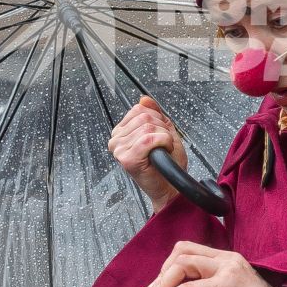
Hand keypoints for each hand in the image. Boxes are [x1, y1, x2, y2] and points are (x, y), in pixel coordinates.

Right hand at [109, 96, 184, 211]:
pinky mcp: (127, 158)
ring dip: (164, 138)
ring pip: (148, 127)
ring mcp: (119, 150)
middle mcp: (116, 140)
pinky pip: (149, 138)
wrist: (169, 187)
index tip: (160, 135)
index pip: (139, 109)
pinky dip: (163, 143)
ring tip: (162, 151)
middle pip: (145, 116)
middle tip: (163, 146)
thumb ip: (154, 114)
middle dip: (162, 129)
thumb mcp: (162, 131)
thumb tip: (144, 99)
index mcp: (122, 132)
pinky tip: (162, 152)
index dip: (157, 119)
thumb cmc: (166, 164)